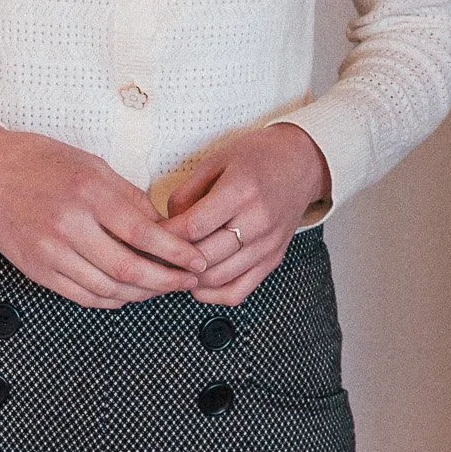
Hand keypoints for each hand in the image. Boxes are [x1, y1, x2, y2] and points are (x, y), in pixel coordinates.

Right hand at [0, 126, 206, 308]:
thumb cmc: (40, 161)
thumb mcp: (90, 164)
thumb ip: (127, 197)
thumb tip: (163, 225)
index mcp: (88, 194)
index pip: (144, 234)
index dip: (177, 253)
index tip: (198, 261)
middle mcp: (69, 226)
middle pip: (129, 269)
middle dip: (166, 281)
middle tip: (188, 282)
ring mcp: (51, 252)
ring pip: (108, 289)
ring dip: (141, 293)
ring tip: (161, 288)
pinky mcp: (37, 270)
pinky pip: (82, 296)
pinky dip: (110, 299)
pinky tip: (126, 293)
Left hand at [164, 124, 330, 305]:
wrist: (301, 163)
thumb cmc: (257, 157)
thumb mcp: (217, 160)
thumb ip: (188, 193)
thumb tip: (166, 224)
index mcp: (242, 190)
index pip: (194, 226)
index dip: (165, 235)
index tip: (150, 234)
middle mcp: (258, 222)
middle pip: (204, 257)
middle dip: (173, 259)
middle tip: (154, 254)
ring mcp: (268, 245)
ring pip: (218, 278)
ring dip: (189, 279)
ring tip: (172, 267)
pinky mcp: (272, 260)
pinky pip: (239, 291)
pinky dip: (213, 294)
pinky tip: (197, 284)